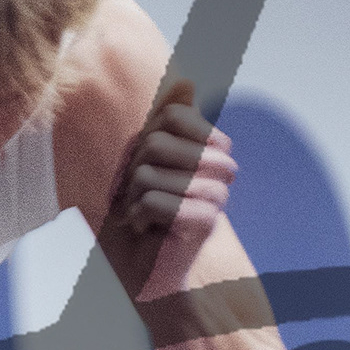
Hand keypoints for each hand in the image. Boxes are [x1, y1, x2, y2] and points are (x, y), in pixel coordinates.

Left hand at [104, 79, 236, 297]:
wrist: (145, 269)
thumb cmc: (140, 210)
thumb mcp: (145, 158)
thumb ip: (166, 120)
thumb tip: (187, 79)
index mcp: (207, 148)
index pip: (171, 114)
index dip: (144, 137)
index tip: (144, 166)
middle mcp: (218, 169)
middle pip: (155, 142)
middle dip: (132, 170)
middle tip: (140, 196)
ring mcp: (216, 195)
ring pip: (147, 173)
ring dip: (131, 197)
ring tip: (142, 215)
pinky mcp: (207, 221)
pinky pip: (153, 201)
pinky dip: (137, 217)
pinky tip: (147, 230)